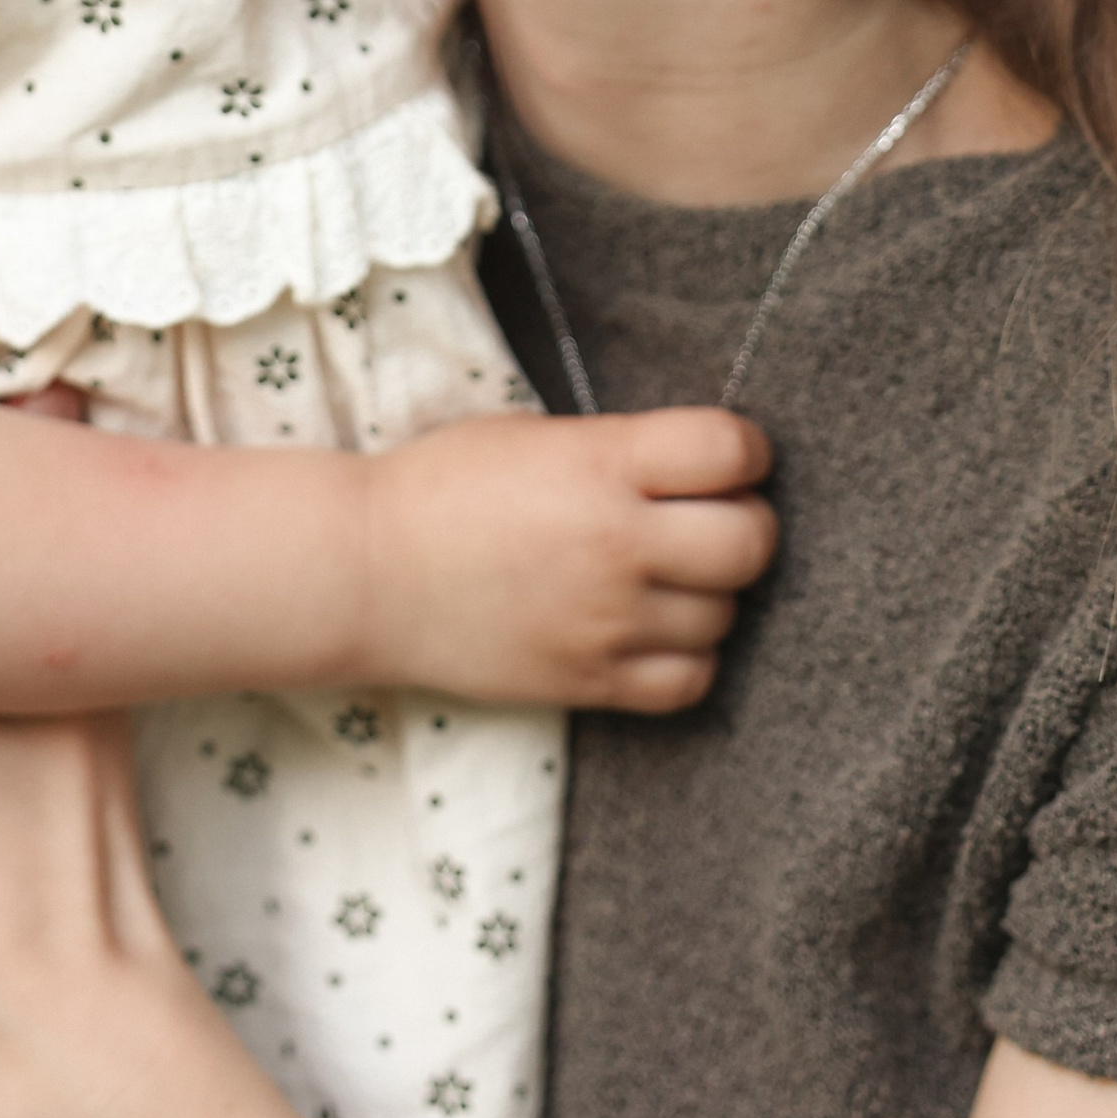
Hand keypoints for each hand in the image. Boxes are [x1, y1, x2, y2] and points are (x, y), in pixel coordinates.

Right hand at [360, 408, 775, 709]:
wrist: (366, 573)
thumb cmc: (444, 487)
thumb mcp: (537, 436)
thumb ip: (625, 450)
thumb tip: (709, 466)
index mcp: (602, 463)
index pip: (732, 450)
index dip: (746, 452)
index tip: (727, 460)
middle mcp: (616, 542)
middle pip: (750, 542)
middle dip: (745, 524)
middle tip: (712, 519)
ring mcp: (606, 620)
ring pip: (725, 614)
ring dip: (712, 593)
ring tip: (669, 577)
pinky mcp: (588, 681)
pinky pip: (691, 680)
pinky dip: (690, 657)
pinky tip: (656, 631)